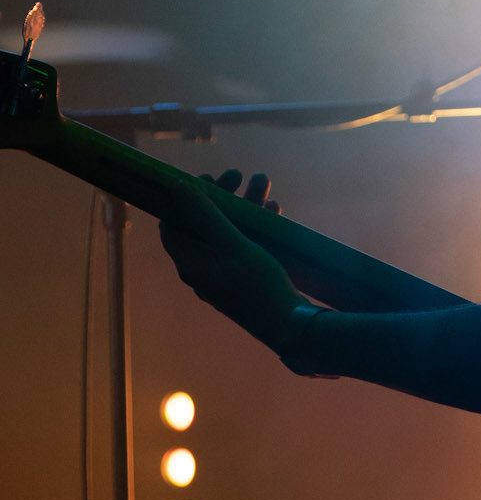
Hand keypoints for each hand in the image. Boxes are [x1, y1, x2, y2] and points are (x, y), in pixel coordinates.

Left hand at [159, 169, 298, 349]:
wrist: (289, 325)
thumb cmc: (256, 285)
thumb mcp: (231, 244)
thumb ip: (204, 215)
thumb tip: (175, 187)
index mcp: (190, 262)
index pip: (172, 222)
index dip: (184, 196)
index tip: (208, 178)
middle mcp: (203, 267)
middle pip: (202, 221)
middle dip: (221, 194)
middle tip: (239, 174)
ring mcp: (224, 271)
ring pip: (228, 227)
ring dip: (243, 203)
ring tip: (264, 182)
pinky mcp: (246, 274)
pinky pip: (245, 240)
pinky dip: (256, 222)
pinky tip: (275, 210)